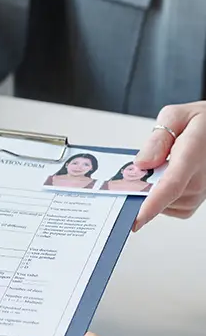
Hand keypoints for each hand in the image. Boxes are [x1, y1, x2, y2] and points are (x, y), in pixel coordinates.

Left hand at [134, 102, 205, 229]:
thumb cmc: (199, 123)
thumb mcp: (175, 116)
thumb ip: (158, 139)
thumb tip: (142, 163)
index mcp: (193, 154)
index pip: (171, 185)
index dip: (152, 204)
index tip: (136, 219)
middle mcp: (200, 179)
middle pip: (160, 196)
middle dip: (142, 188)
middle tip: (140, 170)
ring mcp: (200, 193)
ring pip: (161, 203)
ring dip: (152, 190)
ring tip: (161, 167)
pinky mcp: (195, 202)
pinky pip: (168, 208)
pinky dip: (160, 197)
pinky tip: (164, 179)